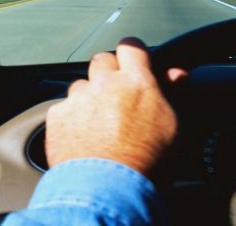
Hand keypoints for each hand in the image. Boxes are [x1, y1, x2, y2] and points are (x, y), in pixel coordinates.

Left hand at [45, 38, 186, 175]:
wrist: (107, 188)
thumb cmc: (147, 163)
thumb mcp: (172, 126)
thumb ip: (170, 93)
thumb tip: (177, 74)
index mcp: (136, 83)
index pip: (131, 46)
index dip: (132, 53)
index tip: (133, 61)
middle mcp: (104, 84)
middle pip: (101, 60)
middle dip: (107, 73)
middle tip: (116, 96)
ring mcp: (78, 98)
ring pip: (80, 85)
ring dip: (88, 97)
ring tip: (99, 125)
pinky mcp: (58, 115)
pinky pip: (63, 107)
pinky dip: (71, 118)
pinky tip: (82, 138)